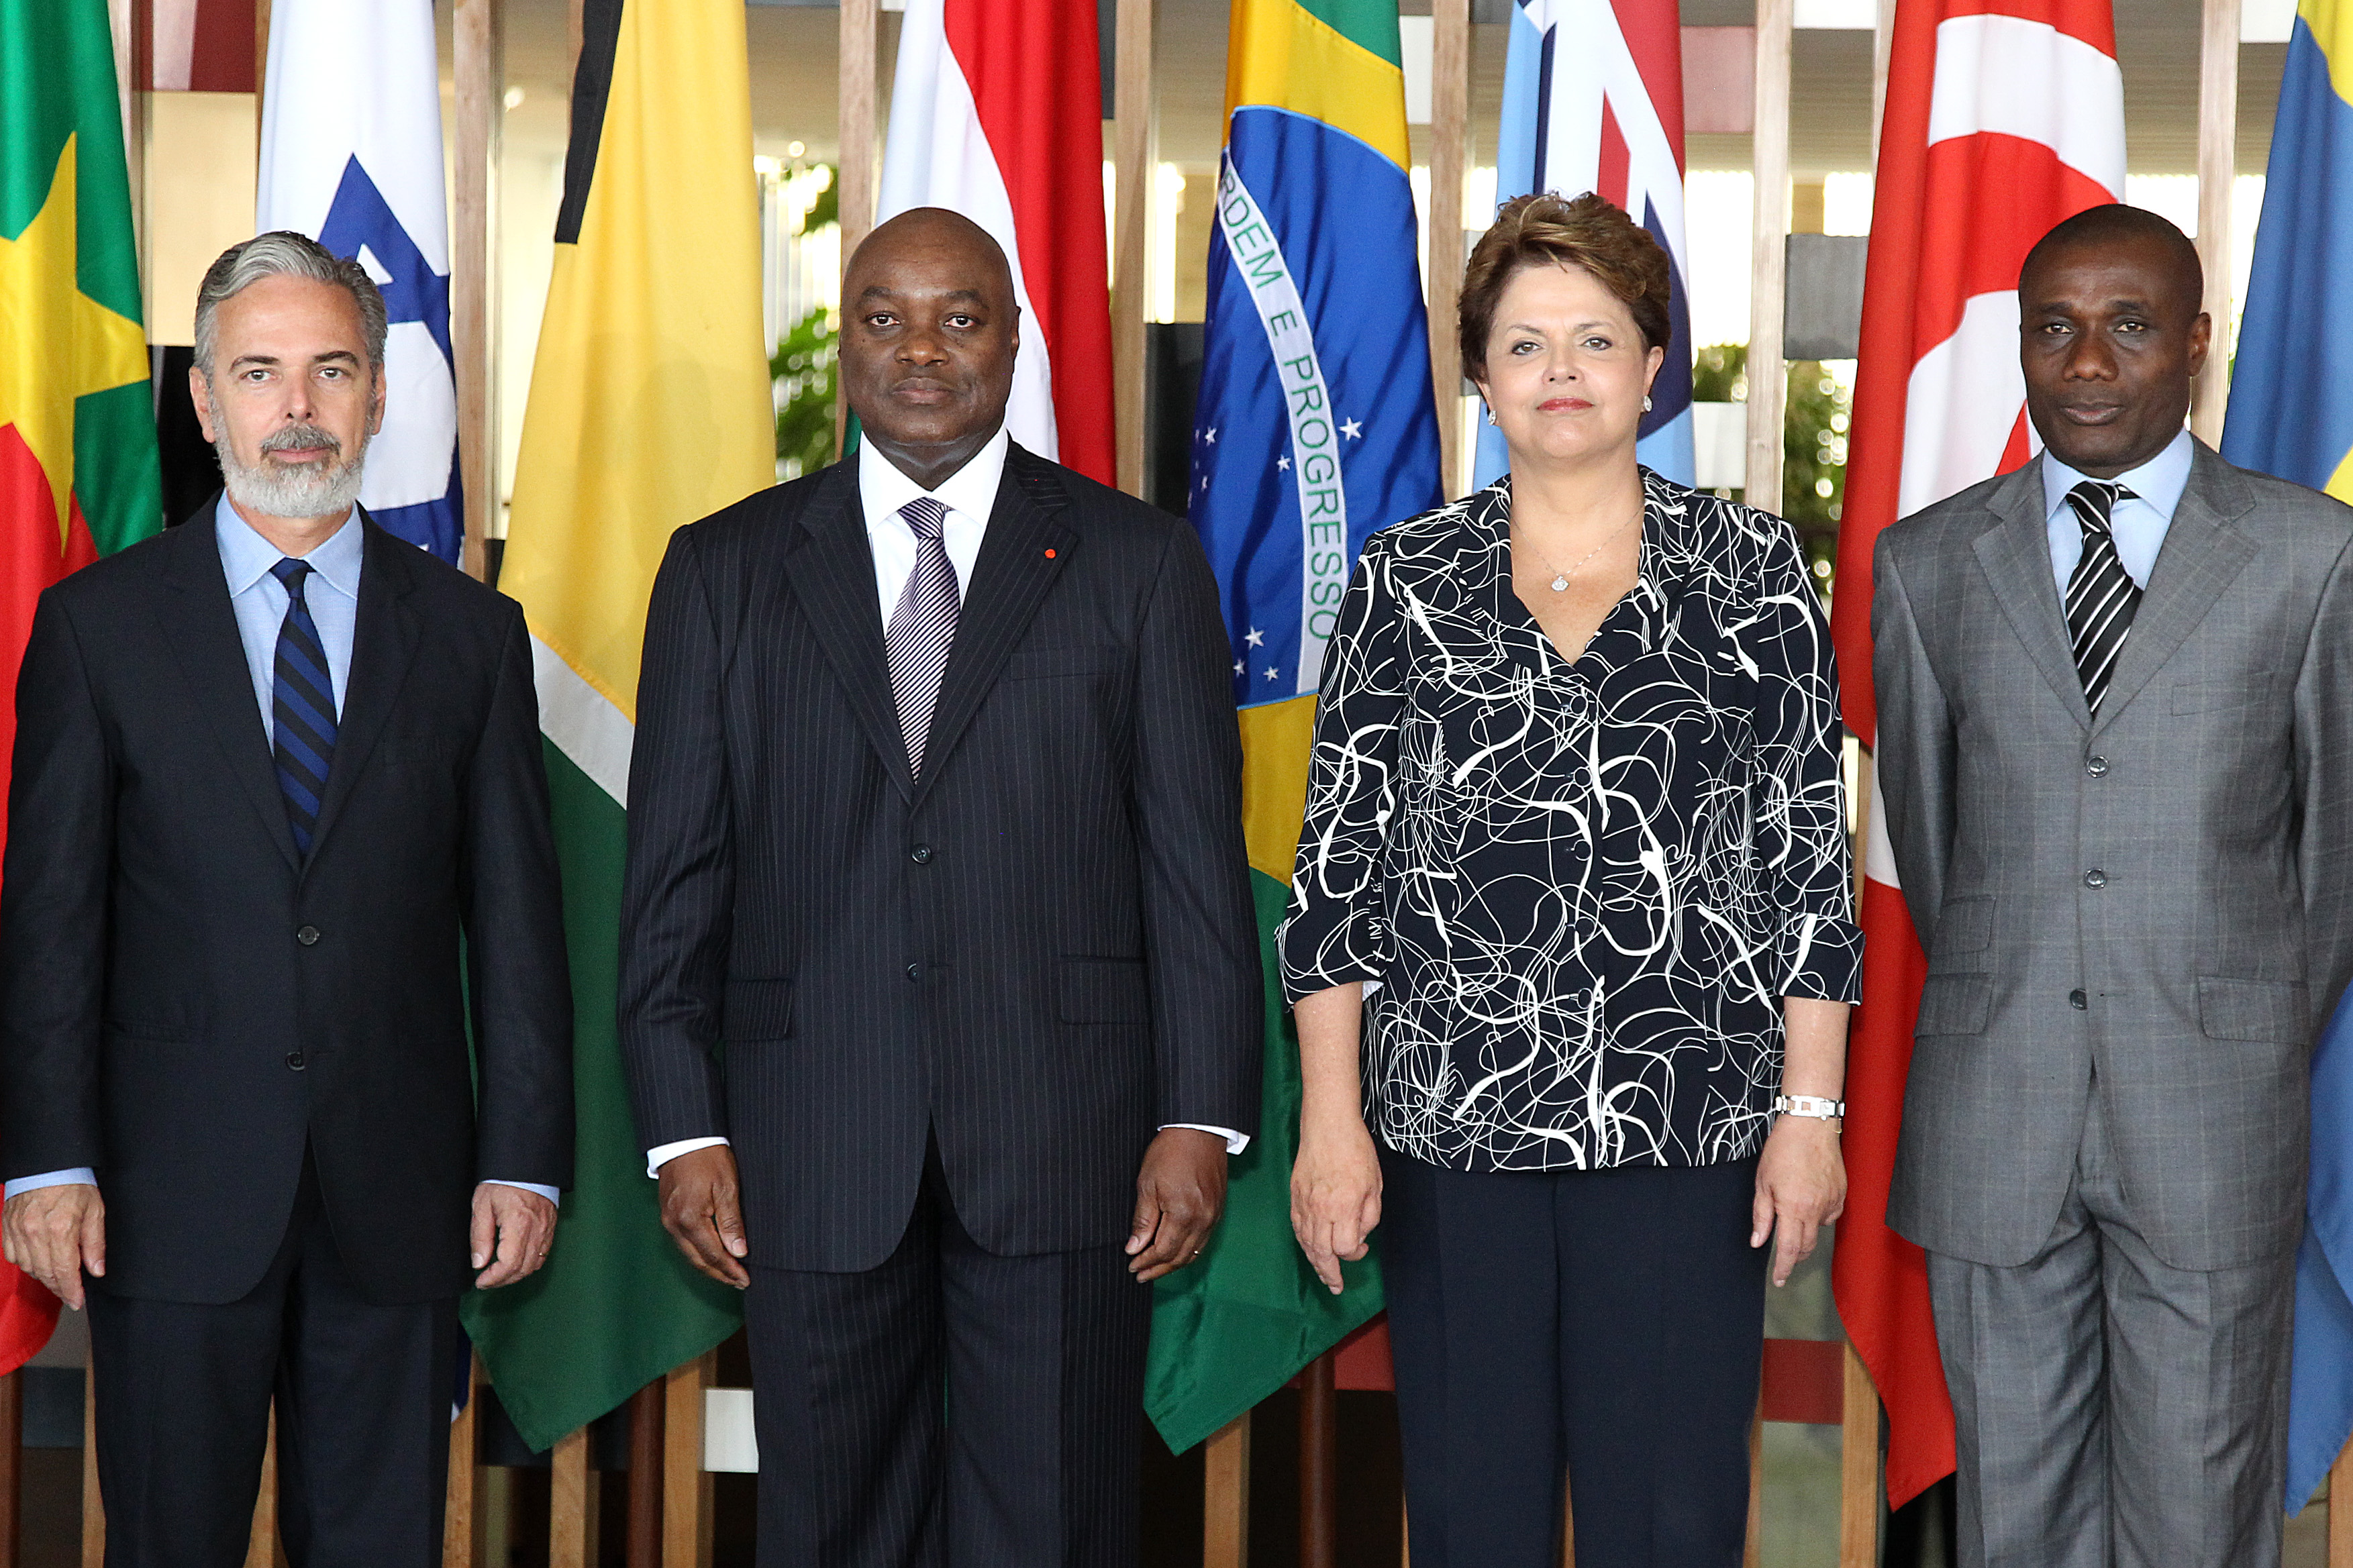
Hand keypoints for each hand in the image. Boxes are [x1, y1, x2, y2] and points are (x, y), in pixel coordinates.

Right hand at [1, 1184, 103, 1309]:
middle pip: (46, 1273)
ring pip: (29, 1267)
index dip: (71, 1291)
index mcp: (61, 1229)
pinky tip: (39, 1262)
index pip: (65, 1271)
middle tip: (70, 1294)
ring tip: (58, 1279)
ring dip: (44, 1277)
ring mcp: (18, 1231)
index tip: (77, 1301)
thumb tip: (96, 1269)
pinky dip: (27, 1264)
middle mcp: (35, 1233)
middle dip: (59, 1288)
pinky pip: (14, 1256)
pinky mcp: (7, 1228)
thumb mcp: (95, 1210)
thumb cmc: (74, 1183)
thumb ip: (95, 1243)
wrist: (47, 1164)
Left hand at [471, 1184, 558, 1288]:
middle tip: (487, 1281)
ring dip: (516, 1275)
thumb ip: (480, 1237)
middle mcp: (536, 1229)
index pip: (508, 1264)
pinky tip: (517, 1263)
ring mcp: (546, 1229)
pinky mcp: (550, 1227)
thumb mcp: (482, 1206)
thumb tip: (479, 1262)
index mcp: (518, 1224)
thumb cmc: (503, 1181)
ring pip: (535, 1265)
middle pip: (523, 1269)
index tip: (481, 1281)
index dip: (493, 1278)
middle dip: (503, 1281)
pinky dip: (530, 1264)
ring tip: (500, 1275)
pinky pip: (543, 1254)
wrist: (526, 1166)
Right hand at [658, 1145, 748, 1289]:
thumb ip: (732, 1222)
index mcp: (690, 1219)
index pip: (713, 1255)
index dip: (730, 1270)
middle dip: (720, 1274)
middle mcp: (674, 1224)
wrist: (684, 1138)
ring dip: (709, 1266)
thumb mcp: (727, 1186)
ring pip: (689, 1254)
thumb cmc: (708, 1157)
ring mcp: (668, 1220)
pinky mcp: (667, 1214)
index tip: (745, 1279)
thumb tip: (739, 1252)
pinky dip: (698, 1253)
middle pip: (698, 1261)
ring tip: (728, 1273)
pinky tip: (711, 1255)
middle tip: (739, 1282)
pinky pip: (683, 1243)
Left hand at [1127, 1129, 1227, 1281]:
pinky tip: (1175, 1250)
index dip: (1146, 1261)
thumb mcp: (1147, 1184)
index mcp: (1183, 1214)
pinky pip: (1203, 1240)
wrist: (1199, 1130)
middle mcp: (1203, 1220)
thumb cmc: (1170, 1152)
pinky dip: (1188, 1250)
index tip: (1131, 1265)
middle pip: (1180, 1257)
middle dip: (1158, 1268)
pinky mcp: (1218, 1210)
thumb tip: (1134, 1248)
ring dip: (1173, 1263)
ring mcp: (1214, 1216)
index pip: (1163, 1250)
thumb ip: (1143, 1220)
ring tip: (1155, 1268)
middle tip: (1140, 1274)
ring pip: (1194, 1252)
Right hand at [1291, 1113, 1380, 1295]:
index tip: (1362, 1247)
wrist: (1328, 1126)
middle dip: (1329, 1273)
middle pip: (1321, 1253)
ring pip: (1306, 1243)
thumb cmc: (1356, 1151)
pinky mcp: (1295, 1196)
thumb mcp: (1375, 1185)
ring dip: (1315, 1262)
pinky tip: (1310, 1249)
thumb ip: (1369, 1216)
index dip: (1355, 1254)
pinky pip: (1297, 1227)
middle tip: (1335, 1286)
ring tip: (1323, 1274)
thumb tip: (1359, 1237)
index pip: (1344, 1248)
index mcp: (1344, 1207)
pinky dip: (1303, 1242)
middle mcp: (1321, 1210)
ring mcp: (1304, 1203)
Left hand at [1752, 1116, 1845, 1287]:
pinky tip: (1810, 1202)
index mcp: (1793, 1208)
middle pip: (1806, 1246)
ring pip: (1818, 1231)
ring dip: (1805, 1234)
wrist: (1810, 1126)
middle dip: (1795, 1256)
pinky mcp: (1841, 1194)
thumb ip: (1761, 1216)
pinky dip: (1819, 1216)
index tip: (1779, 1280)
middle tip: (1783, 1258)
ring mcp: (1832, 1202)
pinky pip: (1830, 1215)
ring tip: (1793, 1219)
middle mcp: (1816, 1209)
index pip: (1789, 1249)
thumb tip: (1758, 1242)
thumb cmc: (1782, 1150)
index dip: (1783, 1268)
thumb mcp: (1762, 1183)